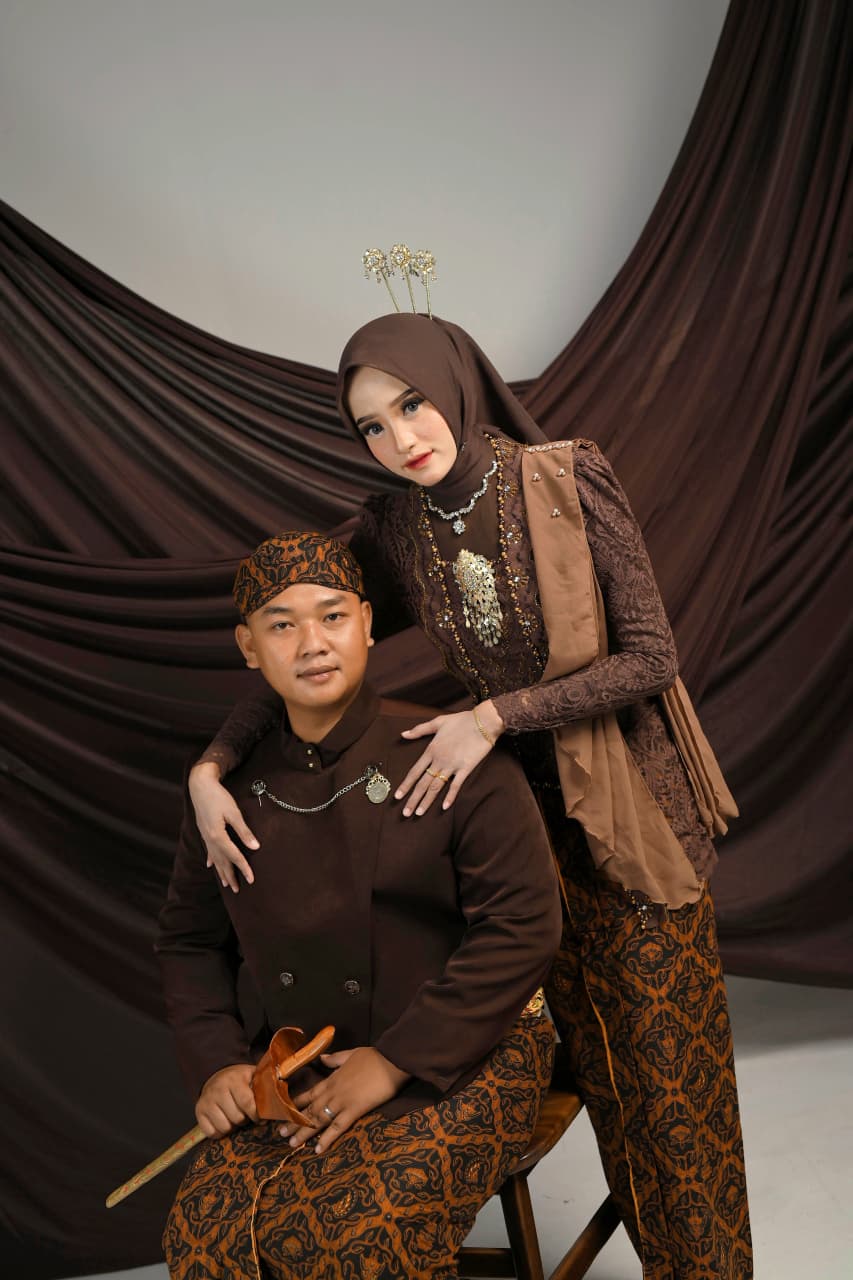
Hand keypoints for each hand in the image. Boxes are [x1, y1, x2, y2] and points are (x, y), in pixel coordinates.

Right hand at [189, 761, 258, 891]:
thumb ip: (244, 831)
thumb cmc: (218, 797)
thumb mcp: (234, 812)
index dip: (243, 868)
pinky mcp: (203, 831)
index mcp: (218, 836)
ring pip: (215, 859)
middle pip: (222, 862)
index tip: (251, 879)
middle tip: (238, 890)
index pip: (234, 856)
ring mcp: (205, 836)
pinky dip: (211, 860)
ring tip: (226, 884)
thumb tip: (255, 847)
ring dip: (221, 872)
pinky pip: (208, 850)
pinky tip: (211, 866)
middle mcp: (210, 839)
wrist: (200, 785)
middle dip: (230, 876)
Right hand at [195, 1063, 257, 1137]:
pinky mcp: (198, 1112)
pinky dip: (220, 1132)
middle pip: (236, 1118)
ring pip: (224, 1127)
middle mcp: (217, 1089)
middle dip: (244, 1120)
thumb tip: (278, 1102)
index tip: (259, 1118)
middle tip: (245, 1115)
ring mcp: (206, 1101)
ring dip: (232, 1127)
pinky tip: (224, 1122)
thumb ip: (264, 1085)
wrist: (216, 1076)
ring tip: (234, 1118)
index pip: (247, 1103)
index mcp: (233, 1080)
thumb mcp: (252, 1075)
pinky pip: (211, 1133)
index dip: (255, 1114)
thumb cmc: (239, 1080)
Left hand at [284, 1047, 409, 1153]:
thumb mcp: (351, 1054)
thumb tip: (322, 1058)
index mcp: (332, 1079)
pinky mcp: (354, 1110)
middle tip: (281, 1133)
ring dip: (304, 1133)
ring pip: (318, 1119)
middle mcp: (332, 1091)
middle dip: (295, 1122)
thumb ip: (334, 1059)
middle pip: (310, 1109)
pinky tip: (318, 1149)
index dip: (297, 1104)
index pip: (309, 1093)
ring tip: (292, 1144)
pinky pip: (337, 1127)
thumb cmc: (374, 1057)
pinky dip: (327, 1139)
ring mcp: (342, 1101)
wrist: (391, 1060)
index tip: (284, 1112)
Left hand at [395, 701, 504, 816]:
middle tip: (405, 814)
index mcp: (431, 750)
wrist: (483, 722)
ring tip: (419, 814)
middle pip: (423, 783)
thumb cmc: (461, 720)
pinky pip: (456, 786)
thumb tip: (403, 734)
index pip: (414, 772)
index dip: (405, 785)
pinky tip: (444, 807)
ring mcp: (452, 766)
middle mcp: (439, 760)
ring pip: (436, 787)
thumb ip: (419, 730)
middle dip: (413, 799)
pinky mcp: (465, 769)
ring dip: (427, 801)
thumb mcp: (438, 722)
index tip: (397, 797)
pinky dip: (450, 797)